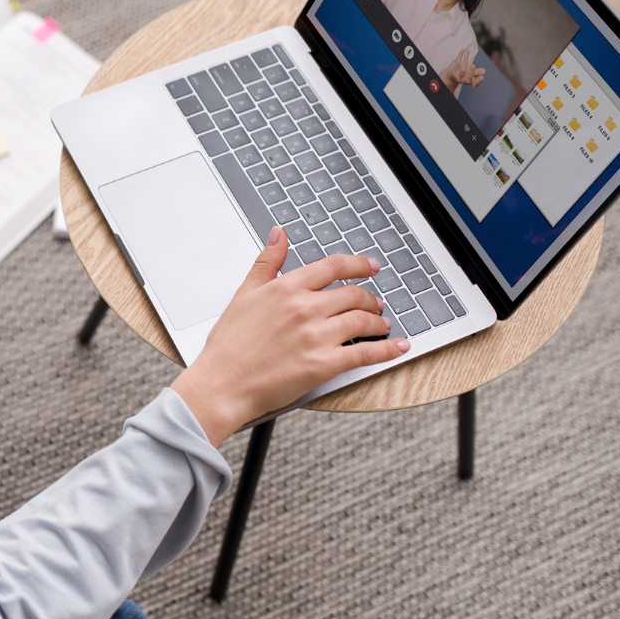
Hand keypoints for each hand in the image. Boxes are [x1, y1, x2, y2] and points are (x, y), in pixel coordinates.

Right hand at [170, 228, 407, 447]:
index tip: (371, 266)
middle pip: (353, 294)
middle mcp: (304, 308)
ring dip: (378, 322)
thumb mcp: (244, 294)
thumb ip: (267, 262)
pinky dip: (387, 350)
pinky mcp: (324, 364)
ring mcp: (316, 336)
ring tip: (382, 326)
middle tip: (376, 304)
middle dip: (370, 298)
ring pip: (362, 320)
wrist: (222, 384)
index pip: (333, 266)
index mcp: (286, 288)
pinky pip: (365, 353)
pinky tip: (397, 347)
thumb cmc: (228, 344)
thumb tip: (278, 234)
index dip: (358, 264)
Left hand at [442, 45, 483, 93]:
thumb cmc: (464, 73)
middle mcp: (463, 80)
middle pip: (468, 79)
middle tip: (473, 65)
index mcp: (470, 81)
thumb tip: (484, 71)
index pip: (475, 84)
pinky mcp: (453, 71)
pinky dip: (460, 56)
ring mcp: (458, 76)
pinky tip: (463, 50)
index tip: (482, 77)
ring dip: (465, 60)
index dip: (478, 81)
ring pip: (462, 70)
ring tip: (468, 52)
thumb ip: (478, 72)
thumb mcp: (472, 72)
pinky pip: (457, 63)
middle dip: (471, 72)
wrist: (451, 75)